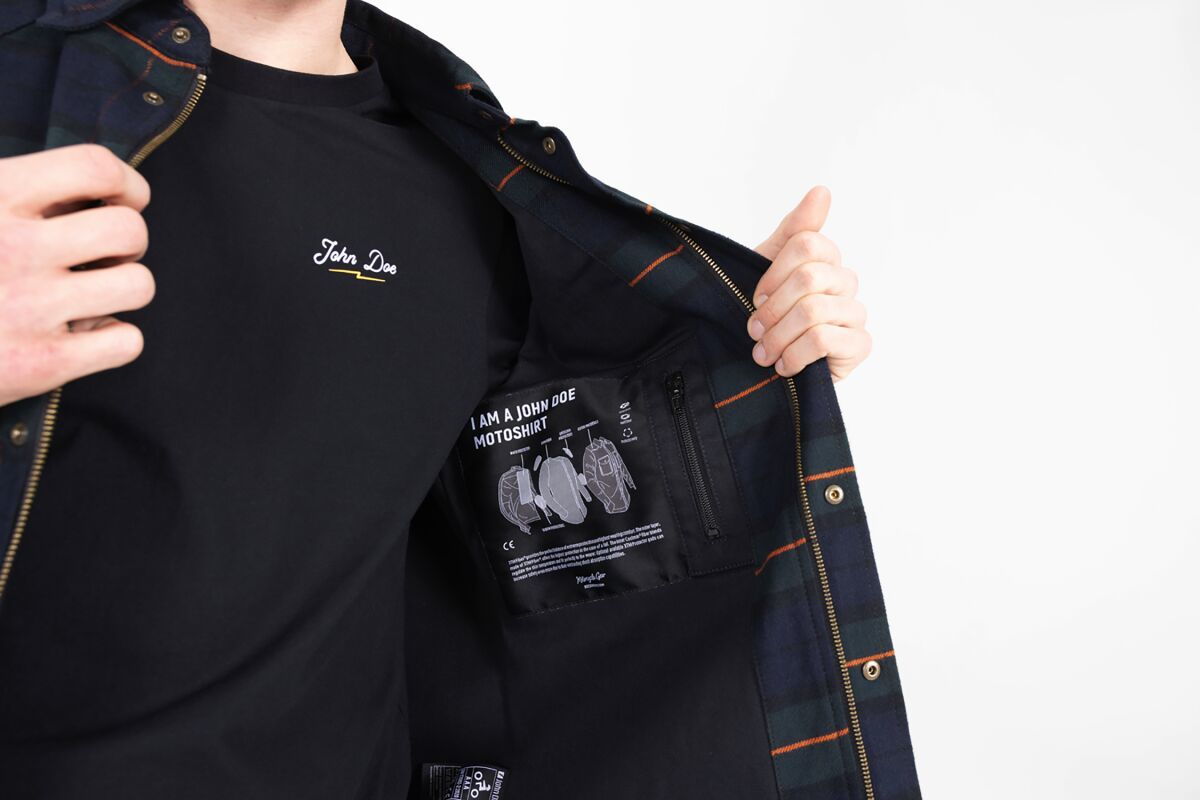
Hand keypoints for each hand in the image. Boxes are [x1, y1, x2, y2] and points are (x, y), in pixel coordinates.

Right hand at [0, 144, 154, 406]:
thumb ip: (13, 191)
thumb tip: (93, 185)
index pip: (93, 166)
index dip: (125, 183)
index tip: (126, 199)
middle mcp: (13, 247)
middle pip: (130, 231)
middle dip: (127, 243)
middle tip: (101, 256)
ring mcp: (29, 307)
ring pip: (138, 286)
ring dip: (122, 289)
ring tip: (88, 295)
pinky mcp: (40, 365)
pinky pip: (126, 342)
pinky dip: (113, 340)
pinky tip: (79, 337)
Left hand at [746, 186, 869, 381]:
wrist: (766, 364)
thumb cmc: (769, 313)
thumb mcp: (767, 266)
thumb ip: (795, 230)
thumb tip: (823, 191)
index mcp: (826, 259)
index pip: (806, 244)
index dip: (774, 272)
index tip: (756, 297)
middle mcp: (846, 281)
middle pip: (808, 277)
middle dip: (772, 309)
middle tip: (754, 330)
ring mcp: (856, 312)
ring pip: (813, 311)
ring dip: (778, 336)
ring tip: (763, 354)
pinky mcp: (860, 344)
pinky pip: (823, 339)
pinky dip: (794, 355)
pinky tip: (784, 366)